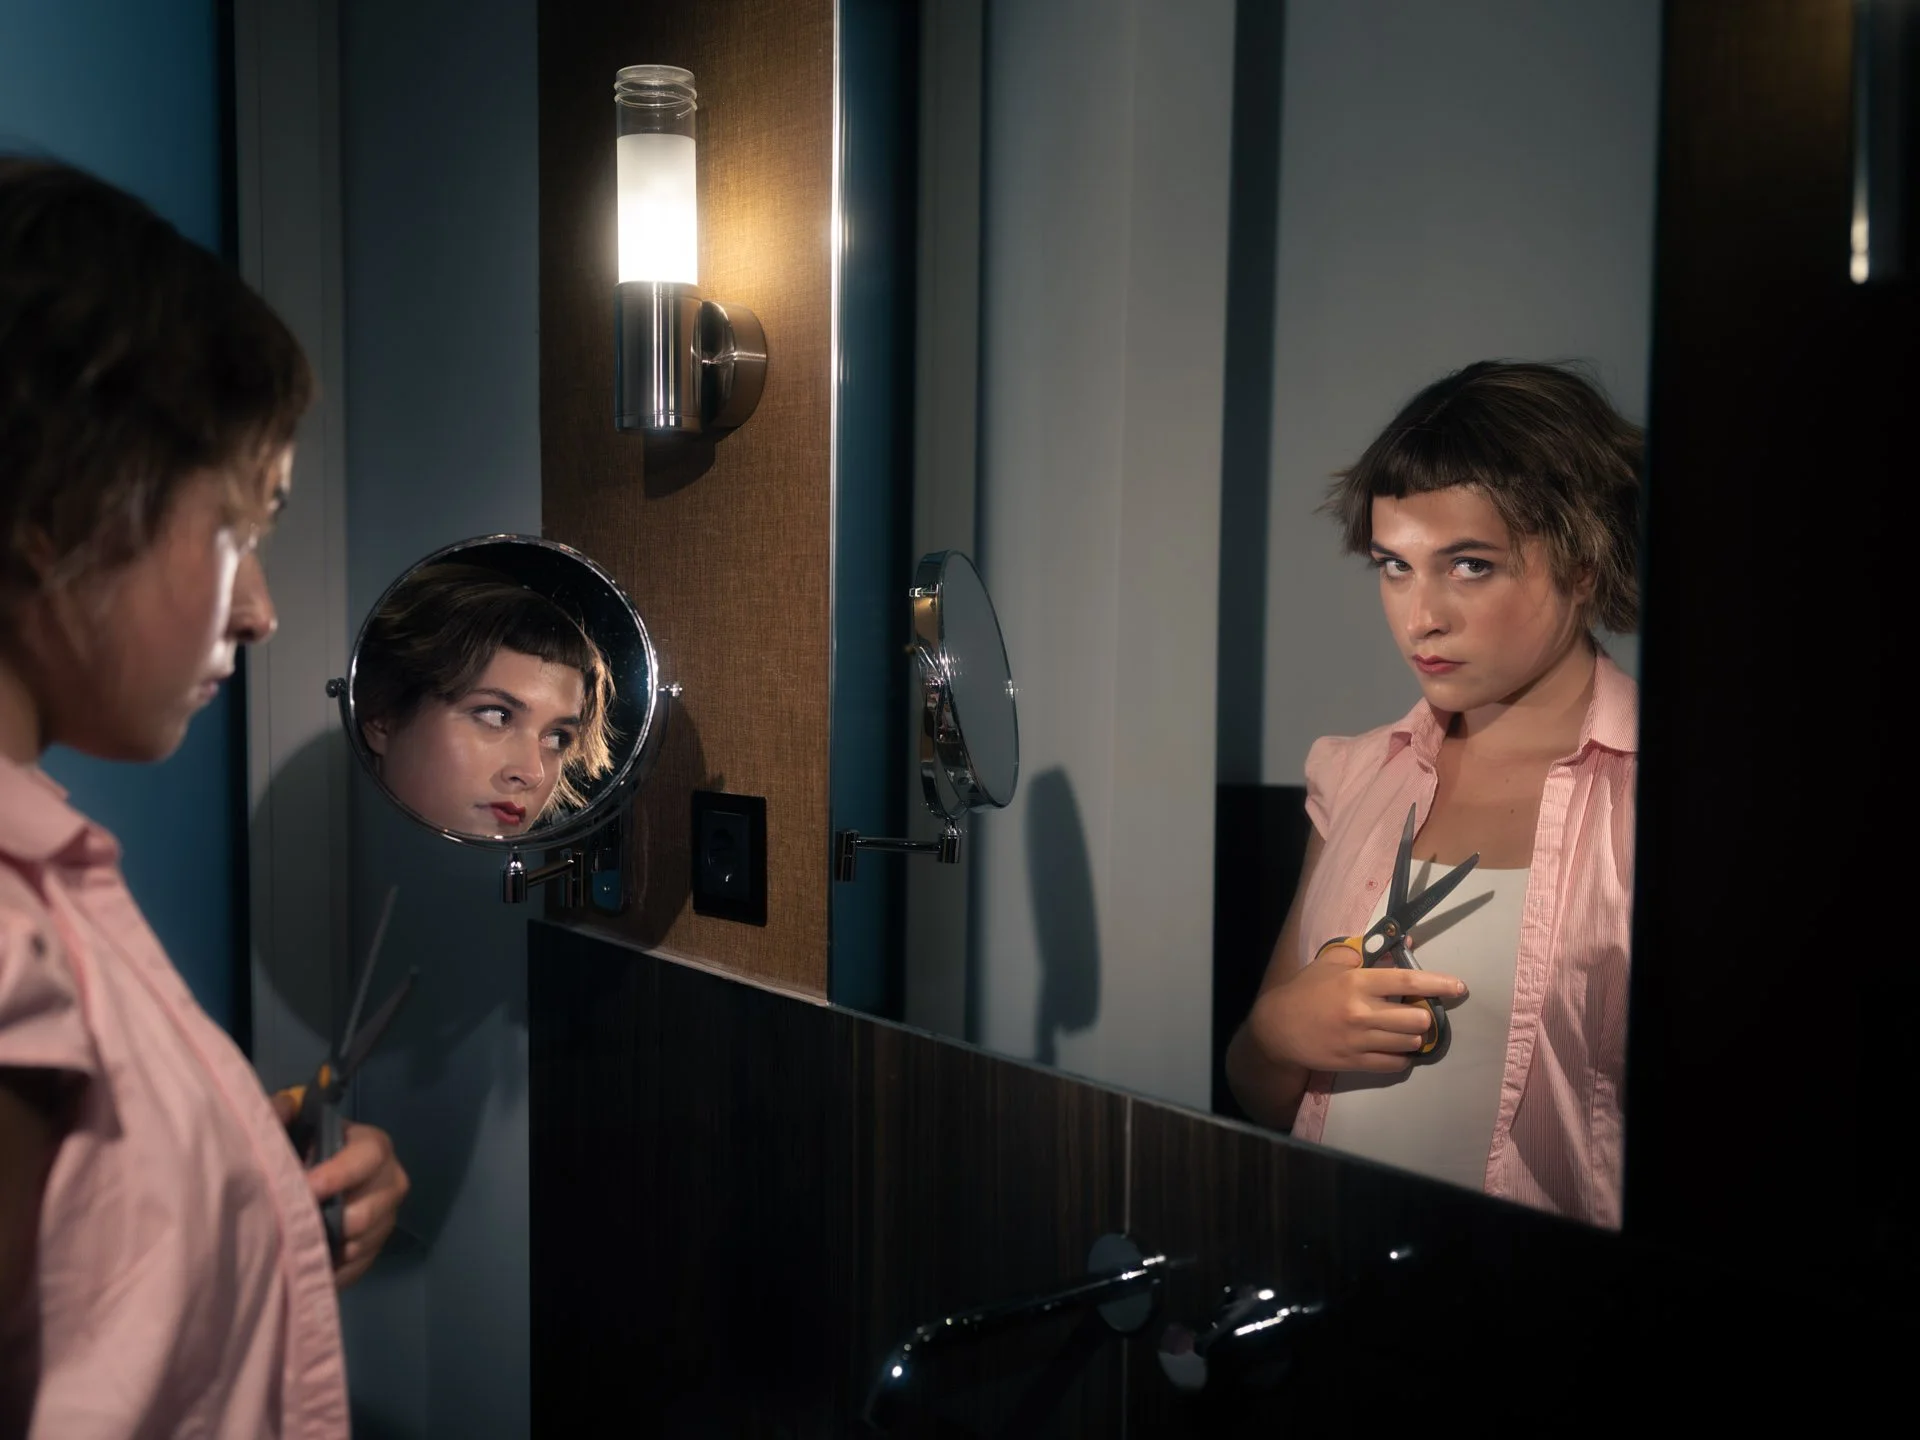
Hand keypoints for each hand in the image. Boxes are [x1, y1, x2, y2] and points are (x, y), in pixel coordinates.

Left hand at [271, 1090, 410, 1288]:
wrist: (306, 1182)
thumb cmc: (300, 1148)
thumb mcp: (289, 1125)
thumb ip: (280, 1114)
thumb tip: (281, 1108)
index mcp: (371, 1145)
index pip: (369, 1156)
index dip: (340, 1174)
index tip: (307, 1189)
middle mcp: (390, 1179)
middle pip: (372, 1207)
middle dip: (336, 1219)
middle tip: (300, 1224)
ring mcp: (387, 1216)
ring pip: (366, 1240)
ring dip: (334, 1246)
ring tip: (303, 1244)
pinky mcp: (377, 1247)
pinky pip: (360, 1266)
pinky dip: (335, 1270)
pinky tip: (312, 1264)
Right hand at [1244, 940, 1465, 1074]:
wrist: (1278, 1028)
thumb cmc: (1306, 990)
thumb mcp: (1331, 962)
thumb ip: (1368, 952)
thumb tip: (1406, 943)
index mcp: (1357, 982)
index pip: (1408, 980)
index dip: (1439, 983)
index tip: (1459, 987)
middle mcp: (1361, 1011)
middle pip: (1417, 1018)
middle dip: (1424, 1015)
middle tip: (1417, 1011)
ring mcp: (1359, 1040)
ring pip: (1409, 1043)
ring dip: (1414, 1036)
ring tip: (1405, 1030)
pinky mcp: (1355, 1062)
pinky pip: (1395, 1064)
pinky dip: (1401, 1057)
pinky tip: (1394, 1048)